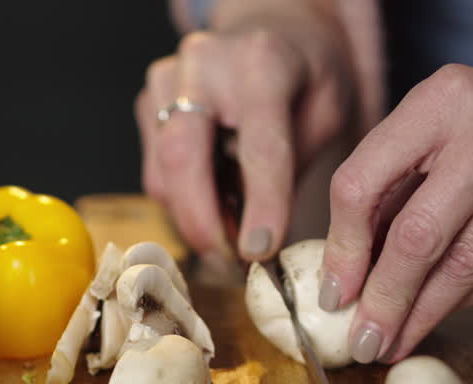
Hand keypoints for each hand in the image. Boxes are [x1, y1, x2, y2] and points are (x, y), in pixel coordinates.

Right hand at [136, 0, 354, 261]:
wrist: (272, 32)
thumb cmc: (305, 76)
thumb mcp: (326, 113)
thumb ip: (293, 166)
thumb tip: (258, 240)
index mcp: (261, 60)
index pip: (259, 145)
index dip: (261, 204)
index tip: (261, 252)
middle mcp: (202, 63)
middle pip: (183, 157)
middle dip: (204, 223)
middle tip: (231, 263)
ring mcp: (164, 81)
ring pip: (163, 174)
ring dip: (195, 219)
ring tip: (233, 234)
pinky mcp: (147, 103)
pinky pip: (154, 174)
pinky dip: (183, 203)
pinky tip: (216, 203)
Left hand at [320, 29, 472, 363]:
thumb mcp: (458, 121)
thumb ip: (403, 178)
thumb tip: (347, 263)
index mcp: (445, 97)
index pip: (364, 182)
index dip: (343, 248)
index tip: (333, 294)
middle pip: (415, 236)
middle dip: (382, 300)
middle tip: (360, 341)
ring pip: (463, 265)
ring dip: (421, 315)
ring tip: (391, 344)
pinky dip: (465, 301)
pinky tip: (439, 317)